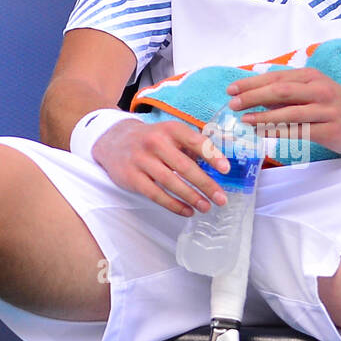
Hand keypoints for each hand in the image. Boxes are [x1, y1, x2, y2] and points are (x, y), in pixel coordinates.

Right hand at [92, 118, 230, 217]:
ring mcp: (142, 160)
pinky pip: (156, 195)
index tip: (225, 169)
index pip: (195, 141)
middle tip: (221, 199)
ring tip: (206, 207)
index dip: (212, 155)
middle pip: (184, 166)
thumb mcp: (171, 134)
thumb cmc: (153, 140)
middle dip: (205, 184)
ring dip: (192, 197)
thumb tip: (222, 161)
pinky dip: (174, 205)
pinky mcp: (132, 177)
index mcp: (170, 129)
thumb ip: (194, 145)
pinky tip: (187, 210)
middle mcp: (155, 142)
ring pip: (171, 182)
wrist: (114, 142)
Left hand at [227, 69, 340, 156]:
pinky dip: (280, 132)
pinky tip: (264, 133)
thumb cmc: (334, 104)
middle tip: (233, 104)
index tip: (231, 90)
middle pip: (281, 90)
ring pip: (290, 112)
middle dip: (254, 96)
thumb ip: (287, 91)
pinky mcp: (331, 130)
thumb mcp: (312, 90)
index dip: (251, 83)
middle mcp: (319, 90)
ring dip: (264, 116)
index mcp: (311, 77)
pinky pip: (301, 131)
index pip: (275, 77)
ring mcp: (326, 110)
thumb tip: (254, 94)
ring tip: (245, 120)